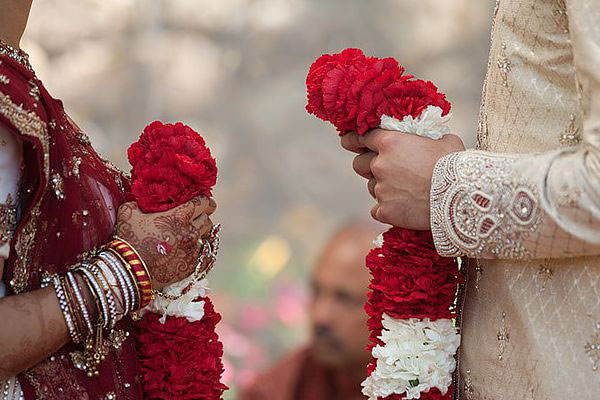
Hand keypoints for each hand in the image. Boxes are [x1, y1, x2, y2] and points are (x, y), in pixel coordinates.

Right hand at [115, 196, 216, 288]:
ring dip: (202, 232)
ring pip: (207, 236)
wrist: (130, 270)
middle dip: (203, 216)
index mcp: (179, 216)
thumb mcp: (128, 213)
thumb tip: (140, 202)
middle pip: (207, 218)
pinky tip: (195, 250)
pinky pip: (205, 254)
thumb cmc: (129, 240)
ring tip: (194, 233)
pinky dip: (201, 250)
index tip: (201, 201)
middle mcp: (190, 231)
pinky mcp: (192, 264)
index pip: (202, 202)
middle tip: (197, 216)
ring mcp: (193, 249)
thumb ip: (137, 204)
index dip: (203, 200)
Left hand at [341, 129, 464, 228]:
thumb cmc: (456, 165)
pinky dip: (386, 209)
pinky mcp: (384, 211)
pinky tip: (403, 208)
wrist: (460, 198)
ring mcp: (379, 189)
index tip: (347, 142)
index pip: (361, 138)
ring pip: (371, 188)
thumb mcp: (444, 140)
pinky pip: (377, 209)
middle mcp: (380, 164)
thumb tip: (426, 140)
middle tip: (384, 170)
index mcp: (390, 142)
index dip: (353, 140)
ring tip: (406, 192)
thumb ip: (424, 139)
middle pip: (358, 164)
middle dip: (367, 166)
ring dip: (382, 188)